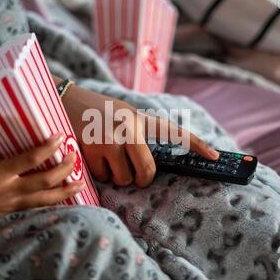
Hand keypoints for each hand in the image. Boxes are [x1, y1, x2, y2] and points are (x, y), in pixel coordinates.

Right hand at [0, 133, 84, 219]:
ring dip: (66, 191)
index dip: (47, 148)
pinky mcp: (12, 213)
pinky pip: (37, 209)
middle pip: (45, 181)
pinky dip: (53, 204)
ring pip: (46, 200)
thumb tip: (5, 125)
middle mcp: (9, 190)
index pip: (30, 159)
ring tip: (81, 183)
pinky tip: (64, 199)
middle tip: (74, 157)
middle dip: (64, 170)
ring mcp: (12, 205)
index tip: (59, 136)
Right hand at [62, 84, 218, 187]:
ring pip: (123, 178)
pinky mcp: (91, 150)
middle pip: (147, 171)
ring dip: (117, 176)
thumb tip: (148, 166)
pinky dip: (101, 173)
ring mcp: (109, 139)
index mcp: (139, 117)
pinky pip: (104, 177)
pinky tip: (92, 156)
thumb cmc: (97, 111)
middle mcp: (128, 127)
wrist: (64, 100)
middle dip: (141, 179)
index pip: (173, 132)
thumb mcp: (122, 113)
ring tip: (106, 158)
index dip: (196, 144)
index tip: (215, 157)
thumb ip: (137, 132)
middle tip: (135, 176)